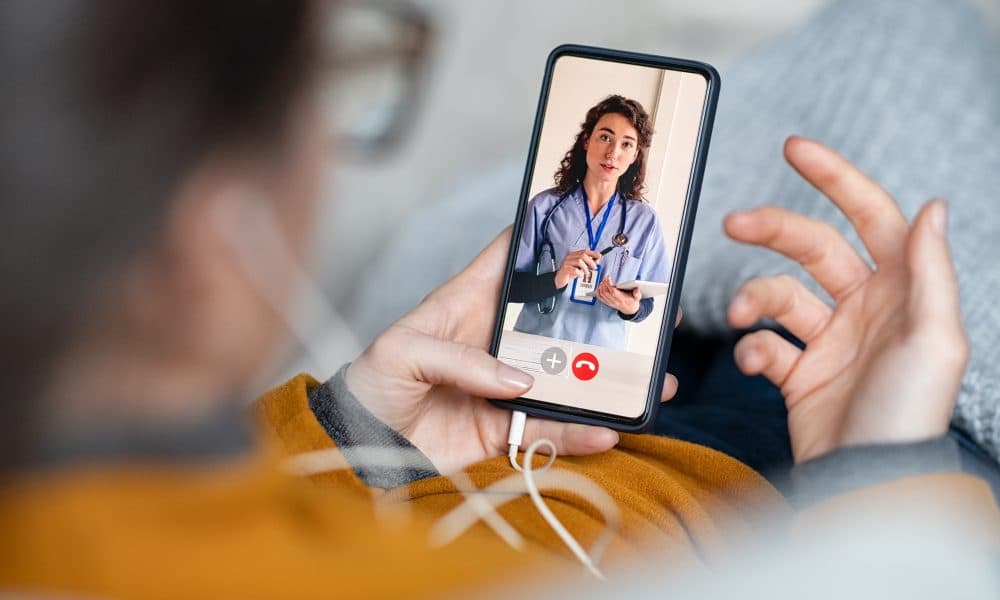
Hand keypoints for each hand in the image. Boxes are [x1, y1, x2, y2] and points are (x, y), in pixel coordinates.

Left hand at [346, 228, 679, 473]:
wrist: (358, 445)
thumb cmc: (370, 384)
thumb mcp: (401, 352)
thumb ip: (460, 358)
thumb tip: (519, 380)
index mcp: (467, 303)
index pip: (510, 258)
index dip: (545, 237)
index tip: (590, 224)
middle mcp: (495, 339)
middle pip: (556, 318)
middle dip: (600, 312)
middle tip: (643, 306)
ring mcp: (505, 384)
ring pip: (567, 377)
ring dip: (606, 379)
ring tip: (649, 379)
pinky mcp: (504, 427)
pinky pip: (550, 429)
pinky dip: (579, 433)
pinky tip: (608, 431)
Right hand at [554, 249, 600, 288]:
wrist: (559, 279)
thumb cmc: (570, 273)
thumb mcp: (580, 267)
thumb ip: (587, 263)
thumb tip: (597, 260)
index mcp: (573, 255)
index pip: (584, 251)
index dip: (593, 253)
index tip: (599, 256)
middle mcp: (569, 257)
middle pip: (582, 255)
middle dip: (591, 261)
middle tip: (594, 267)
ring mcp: (566, 262)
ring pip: (579, 261)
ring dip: (585, 268)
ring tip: (586, 273)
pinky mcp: (565, 269)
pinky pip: (575, 269)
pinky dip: (580, 273)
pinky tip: (580, 276)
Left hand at [596, 277, 640, 315]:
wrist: (629, 310)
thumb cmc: (632, 302)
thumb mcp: (637, 297)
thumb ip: (637, 293)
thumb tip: (637, 289)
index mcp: (621, 299)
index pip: (613, 291)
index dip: (609, 283)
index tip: (609, 277)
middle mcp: (614, 301)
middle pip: (605, 292)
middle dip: (604, 283)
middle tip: (606, 277)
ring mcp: (610, 302)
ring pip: (601, 294)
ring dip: (601, 286)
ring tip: (604, 280)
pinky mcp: (607, 302)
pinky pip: (600, 297)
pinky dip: (598, 291)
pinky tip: (600, 286)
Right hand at [725, 136, 967, 462]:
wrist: (867, 478)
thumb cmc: (908, 412)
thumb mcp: (934, 338)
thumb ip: (929, 270)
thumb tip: (934, 206)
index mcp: (900, 290)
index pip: (870, 216)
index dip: (836, 178)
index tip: (795, 149)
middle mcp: (864, 308)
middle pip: (811, 247)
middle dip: (772, 228)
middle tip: (734, 223)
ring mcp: (829, 340)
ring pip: (779, 295)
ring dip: (754, 298)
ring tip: (743, 315)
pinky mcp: (798, 373)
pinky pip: (765, 345)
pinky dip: (752, 350)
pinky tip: (758, 366)